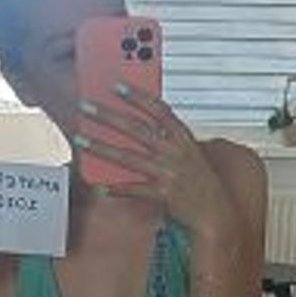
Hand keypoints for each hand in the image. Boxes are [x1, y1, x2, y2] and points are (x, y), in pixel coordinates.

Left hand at [73, 83, 235, 236]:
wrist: (215, 210)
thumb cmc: (200, 179)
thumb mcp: (189, 152)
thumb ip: (168, 137)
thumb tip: (139, 124)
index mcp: (183, 138)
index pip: (158, 110)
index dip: (137, 97)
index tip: (117, 86)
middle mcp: (174, 152)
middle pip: (135, 129)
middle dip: (108, 116)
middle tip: (85, 107)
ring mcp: (168, 172)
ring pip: (128, 157)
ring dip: (101, 148)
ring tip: (81, 140)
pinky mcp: (163, 194)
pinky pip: (134, 189)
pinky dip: (117, 188)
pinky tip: (100, 186)